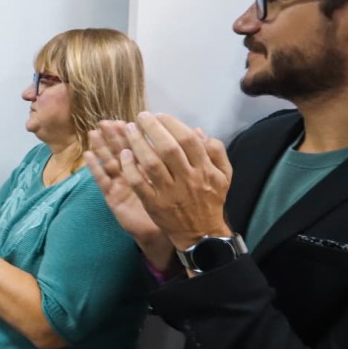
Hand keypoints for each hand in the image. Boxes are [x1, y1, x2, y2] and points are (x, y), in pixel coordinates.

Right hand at [86, 121, 173, 269]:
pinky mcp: (114, 198)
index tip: (131, 117)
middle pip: (123, 150)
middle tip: (107, 120)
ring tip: (93, 131)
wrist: (174, 233)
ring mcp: (123, 186)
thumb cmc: (176, 208)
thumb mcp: (180, 182)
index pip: (141, 145)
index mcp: (149, 170)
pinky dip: (95, 168)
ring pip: (110, 161)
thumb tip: (197, 133)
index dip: (135, 131)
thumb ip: (186, 159)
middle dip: (116, 134)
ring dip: (102, 146)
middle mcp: (135, 175)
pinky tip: (88, 155)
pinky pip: (103, 181)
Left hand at [119, 112, 233, 249]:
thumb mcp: (223, 175)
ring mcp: (169, 193)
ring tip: (128, 130)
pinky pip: (139, 184)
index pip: (187, 140)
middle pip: (168, 148)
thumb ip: (215, 151)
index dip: (171, 124)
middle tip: (140, 117)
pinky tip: (124, 155)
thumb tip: (198, 130)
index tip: (158, 115)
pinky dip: (130, 168)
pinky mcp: (154, 204)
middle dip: (152, 129)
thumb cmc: (211, 199)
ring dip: (138, 144)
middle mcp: (188, 179)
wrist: (201, 232)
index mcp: (205, 169)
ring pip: (151, 164)